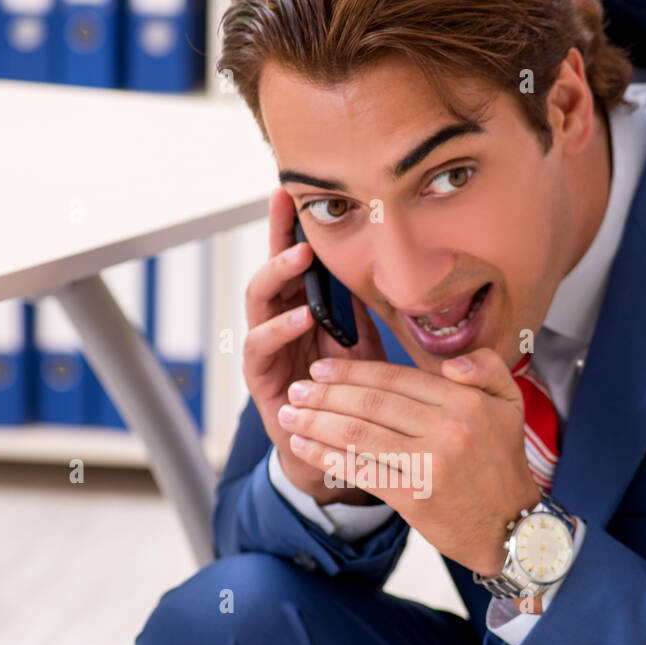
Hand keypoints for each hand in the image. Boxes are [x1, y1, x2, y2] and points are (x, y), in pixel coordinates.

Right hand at [243, 187, 386, 503]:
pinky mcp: (260, 378)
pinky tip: (300, 315)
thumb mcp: (366, 342)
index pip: (294, 261)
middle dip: (279, 239)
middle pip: (270, 269)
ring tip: (301, 256)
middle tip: (294, 210)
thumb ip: (365, 307)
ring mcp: (266, 350)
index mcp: (303, 309)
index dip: (290, 227)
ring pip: (258, 302)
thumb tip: (387, 262)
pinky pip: (260, 347)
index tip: (290, 190)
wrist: (336, 455)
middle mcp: (279, 324)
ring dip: (277, 275)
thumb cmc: (353, 397)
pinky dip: (279, 328)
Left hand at [275, 347, 541, 572]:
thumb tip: (449, 363)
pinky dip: (327, 458)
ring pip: (359, 435)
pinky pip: (362, 471)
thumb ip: (486, 368)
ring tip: (289, 415)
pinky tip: (303, 448)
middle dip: (325, 394)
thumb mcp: (510, 404)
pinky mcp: (414, 498)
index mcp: (464, 402)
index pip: (396, 378)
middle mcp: (447, 429)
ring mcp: (430, 464)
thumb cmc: (503, 464)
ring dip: (317, 423)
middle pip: (371, 403)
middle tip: (296, 390)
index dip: (353, 371)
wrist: (514, 528)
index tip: (321, 369)